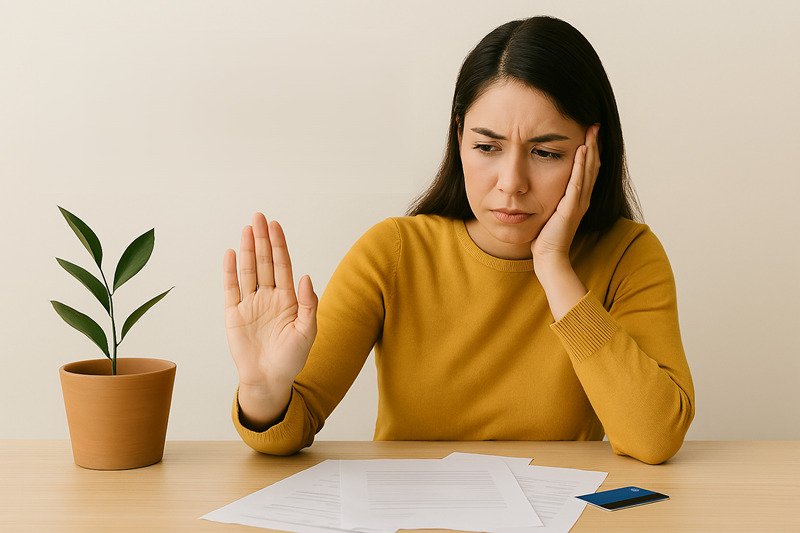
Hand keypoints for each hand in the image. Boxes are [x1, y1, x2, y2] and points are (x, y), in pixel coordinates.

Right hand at [223, 212, 318, 390]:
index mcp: (287, 299)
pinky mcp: (234, 314)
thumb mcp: (307, 331)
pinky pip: (231, 288)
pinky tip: (232, 254)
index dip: (279, 245)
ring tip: (247, 229)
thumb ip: (309, 304)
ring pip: (248, 271)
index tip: (275, 226)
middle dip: (262, 240)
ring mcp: (250, 304)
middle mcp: (268, 297)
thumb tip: (307, 278)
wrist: (269, 379)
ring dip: (247, 250)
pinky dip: (230, 272)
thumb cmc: (291, 357)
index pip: (282, 265)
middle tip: (258, 217)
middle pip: (264, 262)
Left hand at [531, 123, 600, 264]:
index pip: (587, 170)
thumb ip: (552, 198)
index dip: (590, 151)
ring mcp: (579, 203)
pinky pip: (577, 182)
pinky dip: (581, 165)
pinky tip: (582, 150)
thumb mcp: (550, 211)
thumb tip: (541, 185)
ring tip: (592, 130)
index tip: (589, 133)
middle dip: (594, 144)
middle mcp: (582, 198)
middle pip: (592, 166)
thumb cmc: (546, 238)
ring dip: (591, 149)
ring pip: (588, 170)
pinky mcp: (571, 208)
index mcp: (578, 199)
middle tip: (595, 125)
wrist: (549, 257)